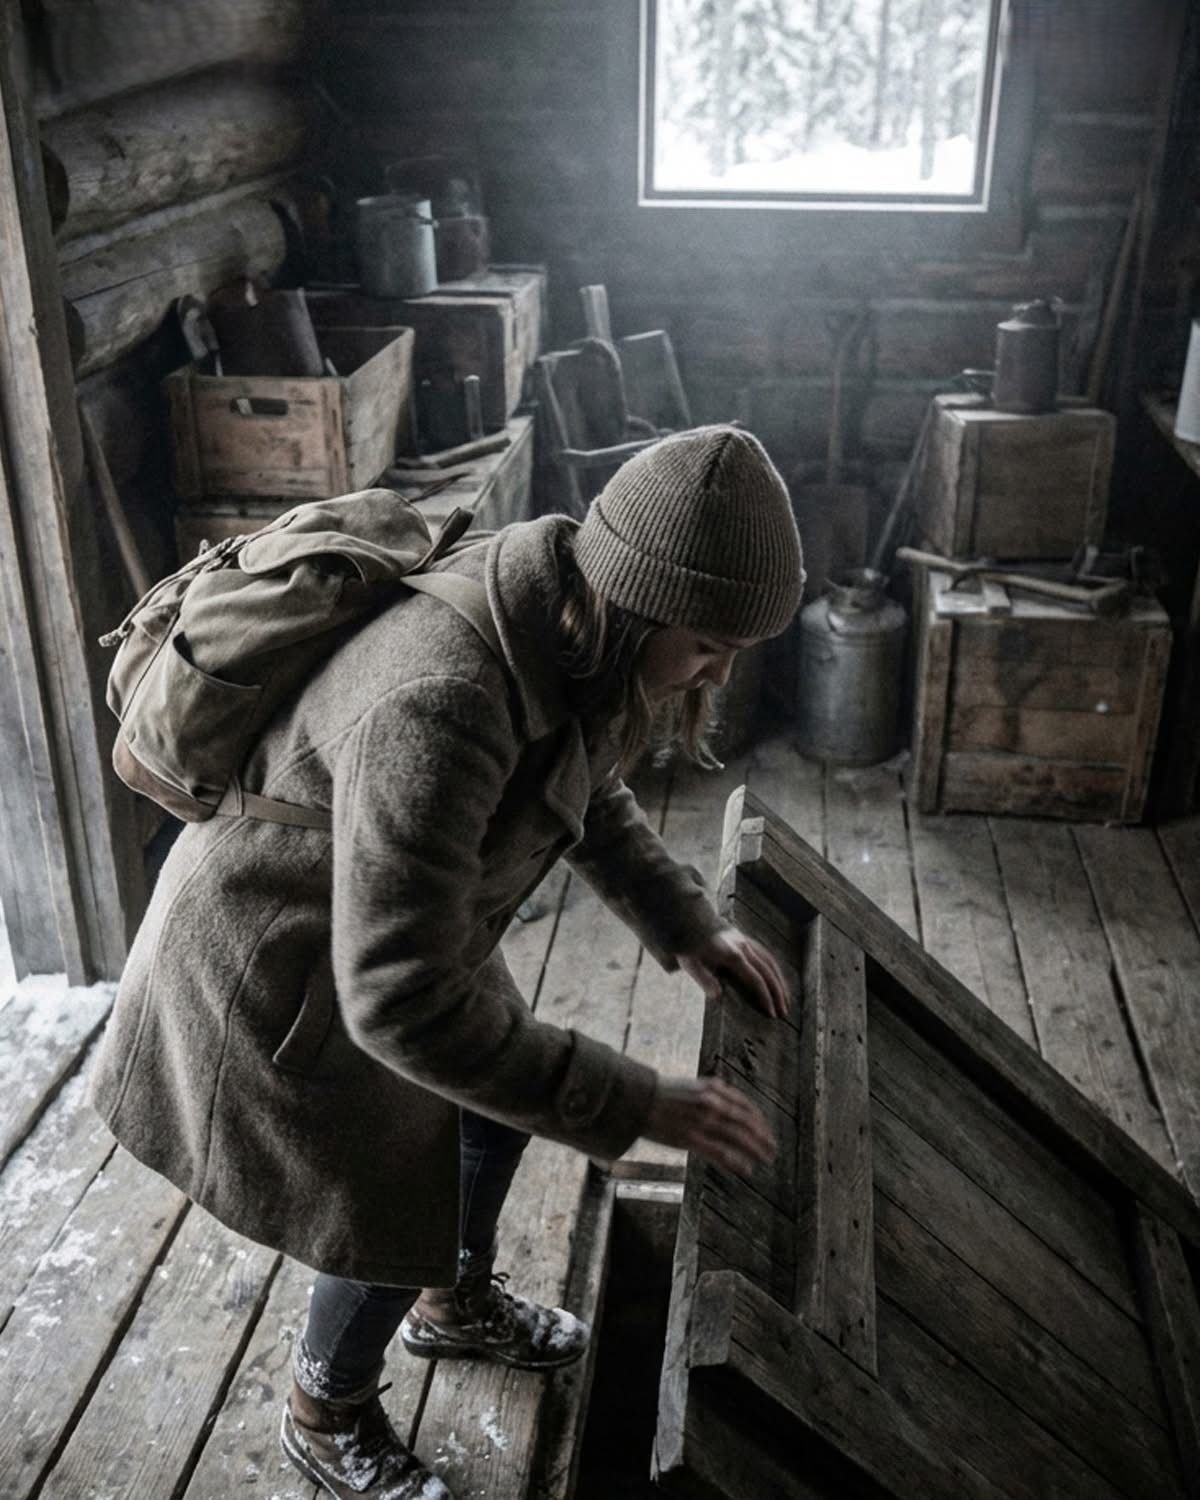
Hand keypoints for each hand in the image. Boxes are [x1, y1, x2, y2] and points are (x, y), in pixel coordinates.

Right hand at [643, 1075, 776, 1173]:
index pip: (745, 1105)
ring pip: (737, 1137)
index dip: (759, 1120)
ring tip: (766, 1159)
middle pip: (746, 1122)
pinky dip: (736, 1161)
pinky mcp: (690, 1138)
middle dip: (762, 1137)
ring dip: (755, 1150)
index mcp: (712, 1088)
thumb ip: (711, 1093)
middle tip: (773, 1149)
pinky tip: (746, 1169)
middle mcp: (711, 1103)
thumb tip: (728, 1099)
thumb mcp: (691, 1086)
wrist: (637, 1098)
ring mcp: (701, 1121)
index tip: (767, 1131)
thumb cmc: (661, 1094)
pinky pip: (719, 1152)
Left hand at [678, 927, 790, 1019]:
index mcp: (732, 955)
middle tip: (784, 1012)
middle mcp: (743, 947)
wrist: (688, 919)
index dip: (766, 997)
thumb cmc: (687, 945)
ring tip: (785, 999)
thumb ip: (704, 979)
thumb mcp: (690, 963)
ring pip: (770, 962)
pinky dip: (774, 969)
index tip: (772, 1014)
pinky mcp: (744, 939)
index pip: (756, 979)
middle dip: (778, 993)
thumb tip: (717, 996)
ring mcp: (745, 942)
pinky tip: (776, 979)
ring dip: (780, 981)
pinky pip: (765, 954)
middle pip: (768, 972)